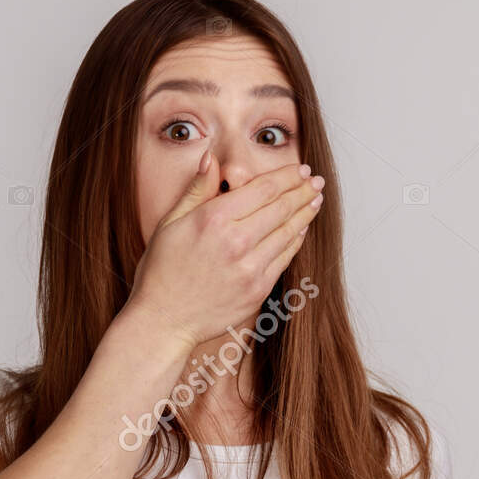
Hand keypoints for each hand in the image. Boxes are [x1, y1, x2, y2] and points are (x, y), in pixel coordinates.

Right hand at [126, 151, 324, 346]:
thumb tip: (212, 158)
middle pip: (282, 207)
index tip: (300, 169)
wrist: (163, 320)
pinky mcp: (257, 290)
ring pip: (289, 232)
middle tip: (316, 181)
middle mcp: (236, 242)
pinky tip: (301, 229)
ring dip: (306, 213)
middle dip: (303, 190)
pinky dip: (296, 240)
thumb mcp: (170, 222)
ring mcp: (250, 268)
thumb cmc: (161, 271)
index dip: (288, 176)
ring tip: (315, 200)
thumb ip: (197, 189)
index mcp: (214, 219)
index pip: (264, 188)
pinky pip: (284, 258)